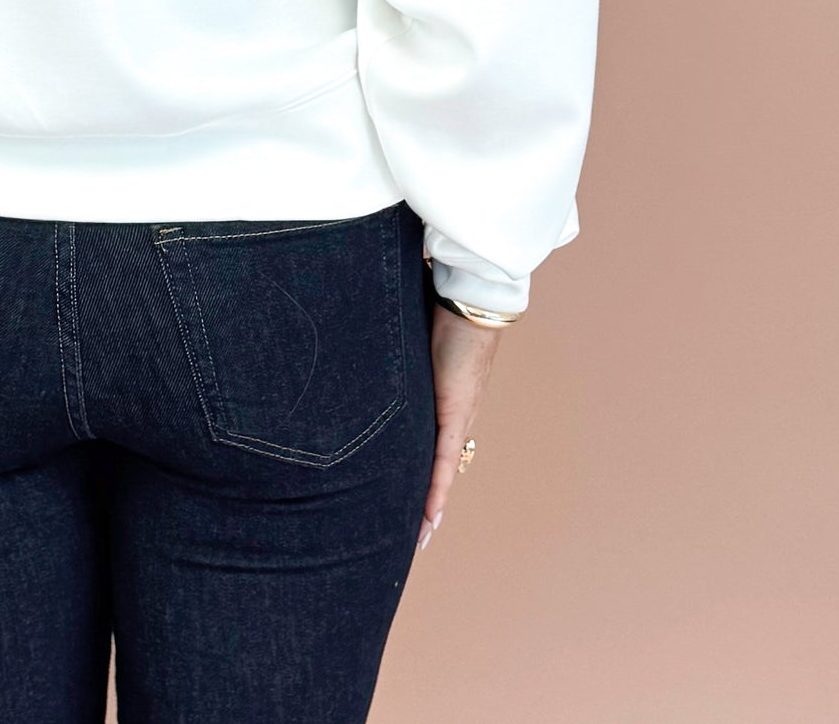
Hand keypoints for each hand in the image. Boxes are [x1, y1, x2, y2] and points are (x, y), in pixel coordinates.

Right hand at [418, 303, 502, 552]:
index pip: (432, 448)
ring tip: (416, 540)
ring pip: (439, 472)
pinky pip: (442, 462)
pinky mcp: (454, 414)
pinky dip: (436, 492)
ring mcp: (456, 417)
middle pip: (435, 468)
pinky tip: (429, 520)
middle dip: (422, 502)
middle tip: (410, 536)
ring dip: (426, 506)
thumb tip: (368, 335)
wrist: (469, 299)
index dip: (424, 478)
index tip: (416, 506)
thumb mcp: (410, 340)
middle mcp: (453, 415)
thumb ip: (393, 351)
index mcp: (444, 400)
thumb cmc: (440, 308)